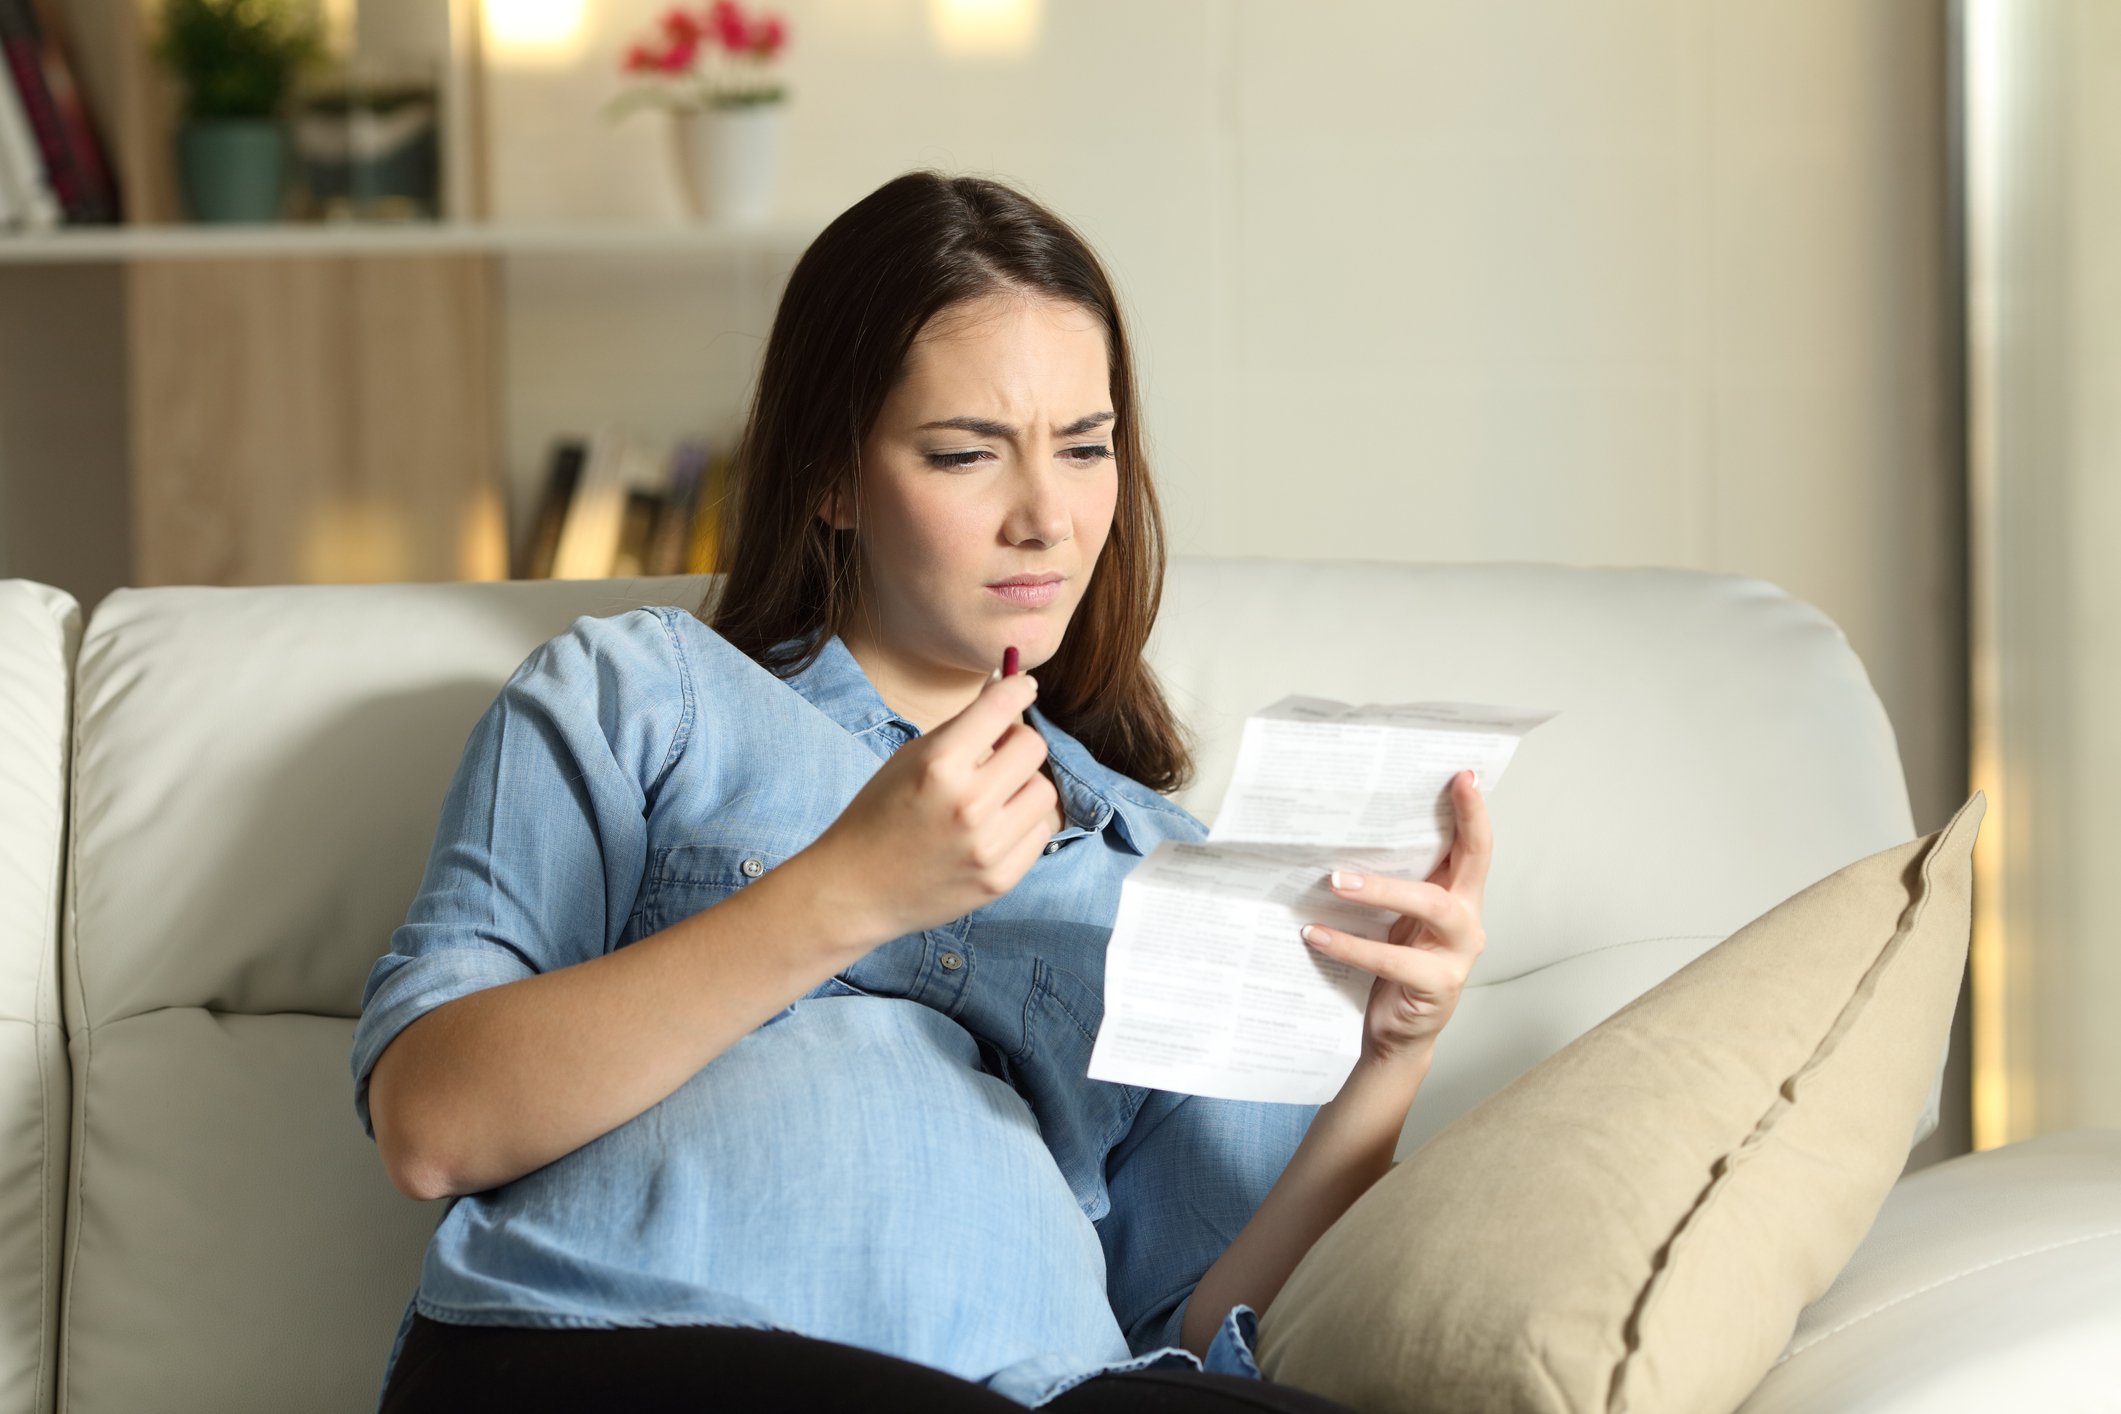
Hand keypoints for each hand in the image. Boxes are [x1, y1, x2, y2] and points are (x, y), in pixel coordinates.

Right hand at [805, 668, 1056, 941]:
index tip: (1023, 688)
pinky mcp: (1001, 879)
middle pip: (1033, 747)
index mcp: (939, 765)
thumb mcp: (910, 758)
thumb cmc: (879, 814)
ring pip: (1044, 791)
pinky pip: (1040, 832)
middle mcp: (968, 804)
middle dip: (1017, 742)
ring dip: (1024, 786)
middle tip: (999, 751)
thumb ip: (961, 729)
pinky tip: (994, 828)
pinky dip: (1023, 824)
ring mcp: (988, 846)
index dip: (1018, 689)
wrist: (855, 889)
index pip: (1001, 708)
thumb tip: (1010, 691)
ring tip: (995, 796)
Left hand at [1301, 769, 1491, 1065]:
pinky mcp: (1436, 986)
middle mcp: (1467, 921)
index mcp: (1460, 897)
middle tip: (1402, 806)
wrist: (1395, 1034)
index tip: (1462, 775)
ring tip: (1335, 881)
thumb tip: (1348, 833)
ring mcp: (1457, 955)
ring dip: (1380, 890)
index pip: (1475, 847)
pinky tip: (1316, 934)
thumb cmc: (1395, 967)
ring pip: (1431, 907)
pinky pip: (1392, 960)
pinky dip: (1351, 945)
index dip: (1473, 811)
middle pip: (1469, 866)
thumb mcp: (1398, 918)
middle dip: (1449, 830)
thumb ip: (1395, 881)